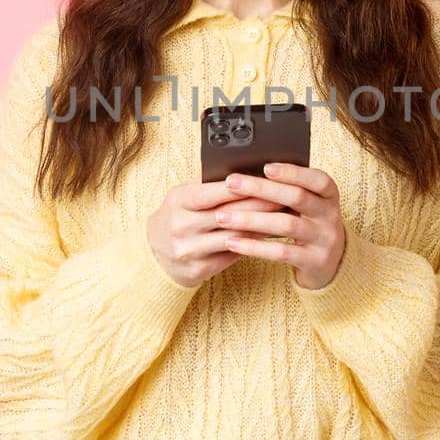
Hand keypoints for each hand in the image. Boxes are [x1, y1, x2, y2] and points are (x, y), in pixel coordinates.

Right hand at [146, 177, 285, 288]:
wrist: (154, 255)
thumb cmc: (177, 216)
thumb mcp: (183, 196)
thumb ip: (208, 185)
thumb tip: (244, 170)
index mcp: (177, 202)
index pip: (212, 192)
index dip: (240, 187)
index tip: (266, 180)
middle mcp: (181, 227)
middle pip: (228, 215)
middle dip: (259, 205)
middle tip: (285, 197)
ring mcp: (190, 250)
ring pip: (234, 236)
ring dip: (262, 227)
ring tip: (284, 216)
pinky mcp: (200, 269)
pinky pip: (233, 254)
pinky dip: (254, 244)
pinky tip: (272, 236)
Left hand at [213, 163, 346, 289]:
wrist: (329, 263)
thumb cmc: (307, 224)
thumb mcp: (306, 206)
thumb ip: (286, 190)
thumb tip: (246, 174)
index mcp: (329, 195)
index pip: (318, 179)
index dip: (293, 172)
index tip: (265, 167)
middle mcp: (331, 215)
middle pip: (297, 197)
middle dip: (261, 189)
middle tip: (231, 183)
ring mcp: (325, 240)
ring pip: (286, 225)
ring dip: (252, 219)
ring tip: (223, 216)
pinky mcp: (315, 262)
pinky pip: (281, 252)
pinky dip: (255, 246)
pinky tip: (233, 242)